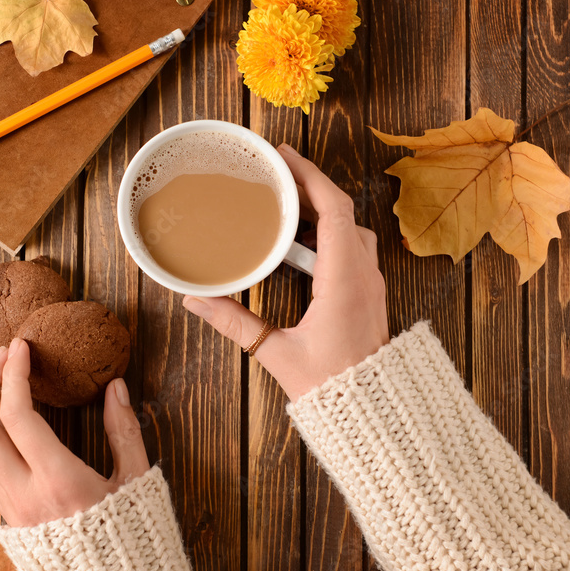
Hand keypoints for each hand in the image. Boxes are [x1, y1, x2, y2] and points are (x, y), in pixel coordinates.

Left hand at [0, 338, 149, 526]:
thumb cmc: (132, 534)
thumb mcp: (137, 480)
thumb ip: (125, 431)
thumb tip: (116, 387)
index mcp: (58, 481)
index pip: (17, 414)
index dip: (15, 374)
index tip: (22, 347)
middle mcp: (25, 495)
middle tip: (5, 356)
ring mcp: (12, 510)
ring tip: (2, 381)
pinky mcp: (10, 519)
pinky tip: (7, 423)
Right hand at [182, 143, 388, 400]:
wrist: (374, 414)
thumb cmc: (331, 386)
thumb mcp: (276, 353)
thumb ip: (235, 323)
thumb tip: (195, 299)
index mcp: (344, 279)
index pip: (334, 209)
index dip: (310, 175)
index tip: (284, 156)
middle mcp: (364, 274)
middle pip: (342, 211)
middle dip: (309, 185)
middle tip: (275, 172)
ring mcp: (371, 283)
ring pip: (351, 228)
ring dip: (321, 210)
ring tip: (285, 203)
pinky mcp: (369, 295)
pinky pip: (353, 248)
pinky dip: (329, 233)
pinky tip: (301, 242)